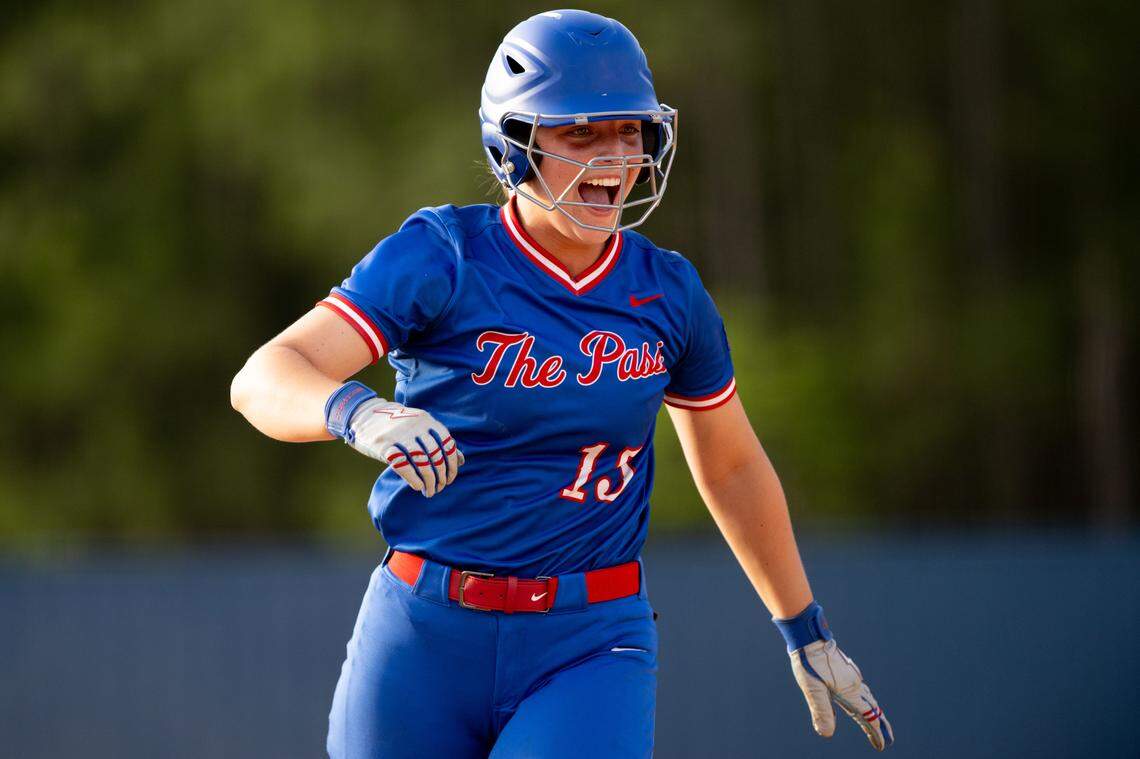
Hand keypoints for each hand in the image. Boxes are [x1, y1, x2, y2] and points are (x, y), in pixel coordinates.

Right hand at [346, 397, 464, 497]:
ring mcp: (399, 435)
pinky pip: (402, 465)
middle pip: (435, 455)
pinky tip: (417, 486)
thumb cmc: (396, 424)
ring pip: (421, 462)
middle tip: (439, 488)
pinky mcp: (383, 445)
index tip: (450, 479)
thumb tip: (461, 461)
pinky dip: (413, 478)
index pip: (447, 444)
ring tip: (429, 491)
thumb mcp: (419, 426)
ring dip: (428, 481)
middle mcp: (415, 426)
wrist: (364, 414)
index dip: (451, 465)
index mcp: (427, 420)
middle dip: (440, 476)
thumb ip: (439, 441)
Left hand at [789, 638, 893, 750]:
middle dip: (879, 725)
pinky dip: (865, 700)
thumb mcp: (812, 689)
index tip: (882, 745)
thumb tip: (826, 734)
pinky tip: (857, 700)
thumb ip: (821, 711)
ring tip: (876, 723)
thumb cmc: (809, 662)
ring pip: (867, 697)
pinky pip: (860, 689)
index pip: (867, 716)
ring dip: (873, 712)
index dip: (875, 732)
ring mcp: (851, 674)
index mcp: (849, 690)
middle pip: (872, 708)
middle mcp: (854, 682)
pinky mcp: (845, 669)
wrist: (809, 636)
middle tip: (888, 739)